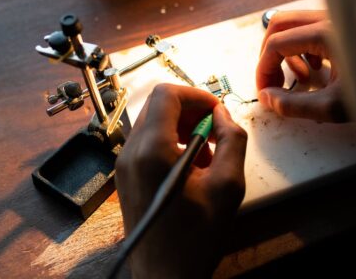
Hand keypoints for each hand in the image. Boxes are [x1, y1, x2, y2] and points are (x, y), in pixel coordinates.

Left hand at [115, 84, 247, 278]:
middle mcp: (130, 152)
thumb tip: (223, 116)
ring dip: (183, 126)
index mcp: (151, 151)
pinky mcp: (126, 176)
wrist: (165, 276)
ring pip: (153, 122)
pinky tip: (193, 167)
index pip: (167, 95)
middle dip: (191, 110)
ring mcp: (124, 165)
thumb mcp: (228, 186)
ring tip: (208, 154)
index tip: (217, 113)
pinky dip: (171, 142)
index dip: (197, 95)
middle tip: (216, 132)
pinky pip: (147, 142)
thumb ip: (231, 140)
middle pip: (158, 105)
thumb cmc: (196, 238)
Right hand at [256, 10, 348, 122]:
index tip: (265, 92)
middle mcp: (331, 17)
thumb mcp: (334, 106)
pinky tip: (317, 69)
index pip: (277, 43)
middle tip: (273, 82)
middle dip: (269, 54)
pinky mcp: (346, 25)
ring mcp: (339, 18)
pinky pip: (312, 27)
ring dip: (287, 50)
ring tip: (302, 78)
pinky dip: (304, 46)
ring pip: (295, 24)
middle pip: (279, 23)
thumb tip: (268, 98)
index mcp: (326, 32)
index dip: (264, 69)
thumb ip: (295, 105)